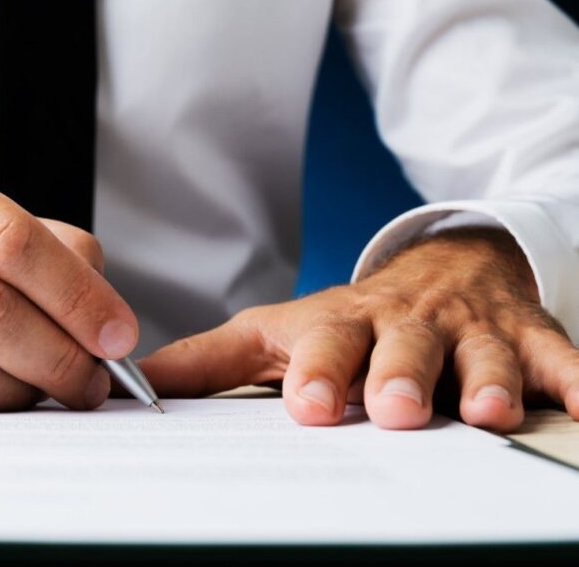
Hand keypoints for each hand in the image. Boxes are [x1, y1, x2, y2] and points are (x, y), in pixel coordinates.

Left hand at [140, 228, 578, 430]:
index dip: (319, 373)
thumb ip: (216, 361)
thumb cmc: (352, 318)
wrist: (441, 268)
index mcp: (343, 325)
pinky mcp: (527, 336)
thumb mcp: (281, 331)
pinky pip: (558, 356)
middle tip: (394, 408)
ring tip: (486, 411)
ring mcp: (470, 331)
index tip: (309, 406)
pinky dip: (573, 378)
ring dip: (487, 381)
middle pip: (404, 349)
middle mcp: (406, 326)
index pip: (326, 345)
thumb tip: (143, 384)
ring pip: (483, 355)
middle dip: (401, 375)